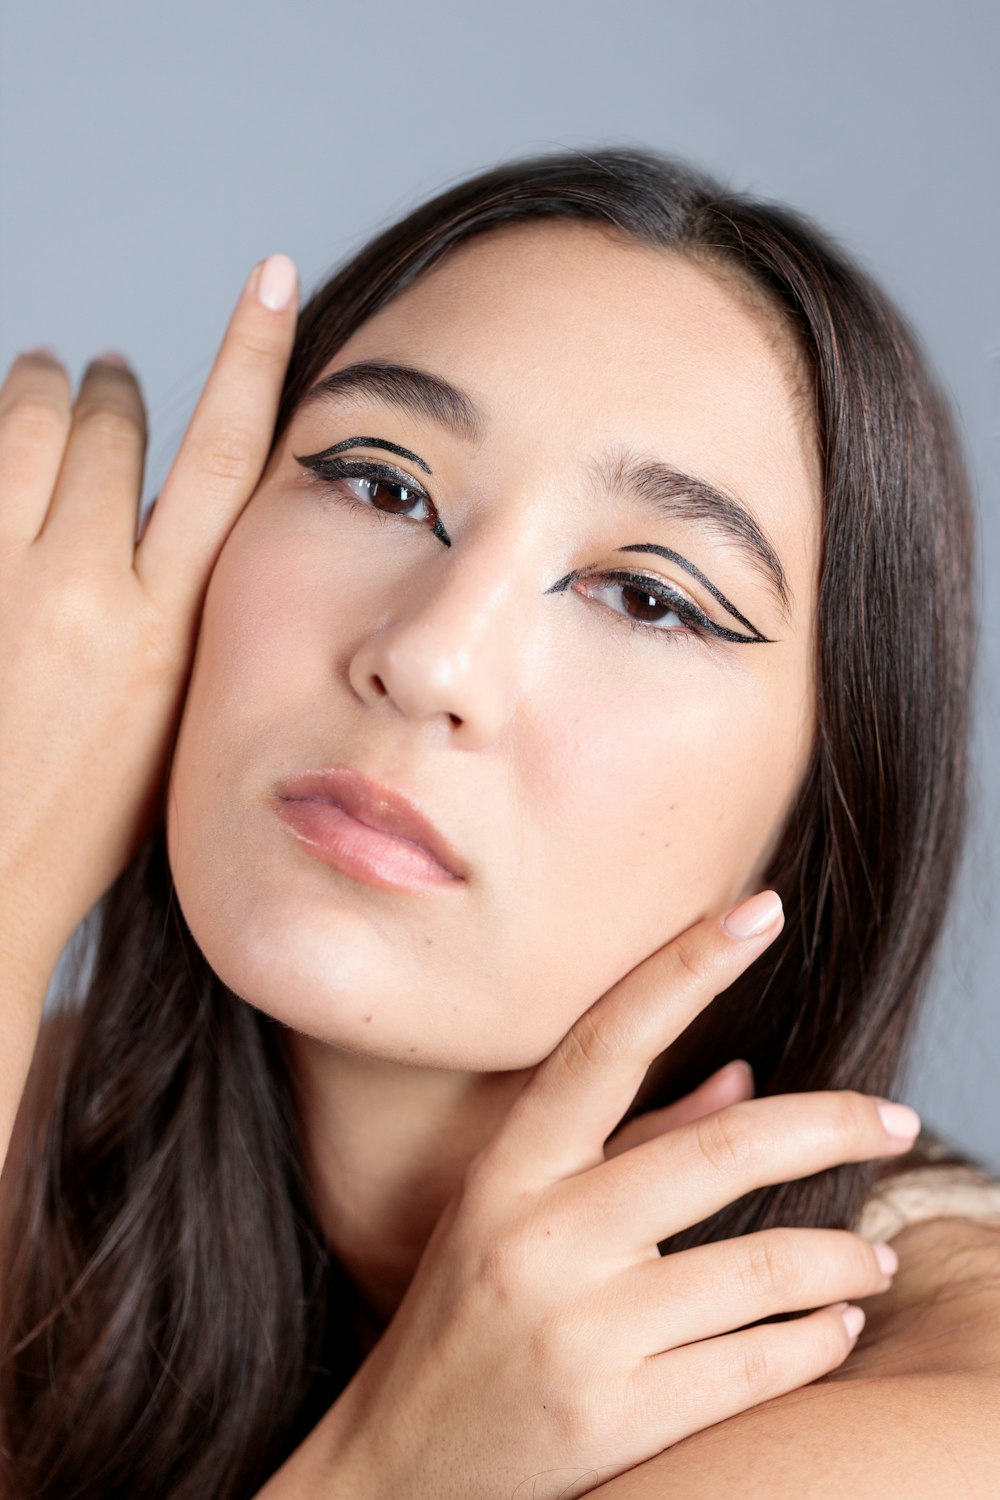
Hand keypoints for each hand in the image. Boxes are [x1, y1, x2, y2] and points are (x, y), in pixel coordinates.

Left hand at [0, 254, 297, 973]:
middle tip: (99, 382)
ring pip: (22, 425)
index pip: (224, 464)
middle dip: (105, 390)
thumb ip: (176, 631)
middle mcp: (86, 594)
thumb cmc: (74, 829)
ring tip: (37, 380)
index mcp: (167, 633)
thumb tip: (165, 554)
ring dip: (33, 386)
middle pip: (110, 426)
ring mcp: (0, 586)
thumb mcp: (166, 733)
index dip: (251, 359)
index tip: (263, 279)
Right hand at [322, 892, 916, 1499]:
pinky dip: (818, 1339)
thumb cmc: (463, 1322)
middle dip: (830, 1125)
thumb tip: (743, 1078)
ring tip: (875, 1255)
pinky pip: (755, 1365)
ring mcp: (576, 1334)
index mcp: (509, 1171)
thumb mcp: (518, 1217)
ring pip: (761, 1271)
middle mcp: (538, 1238)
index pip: (604, 1043)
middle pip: (720, 1152)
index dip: (683, 967)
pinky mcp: (611, 1423)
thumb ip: (633, 1144)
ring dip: (844, 1257)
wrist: (395, 1473)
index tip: (758, 910)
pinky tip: (837, 1327)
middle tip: (897, 1118)